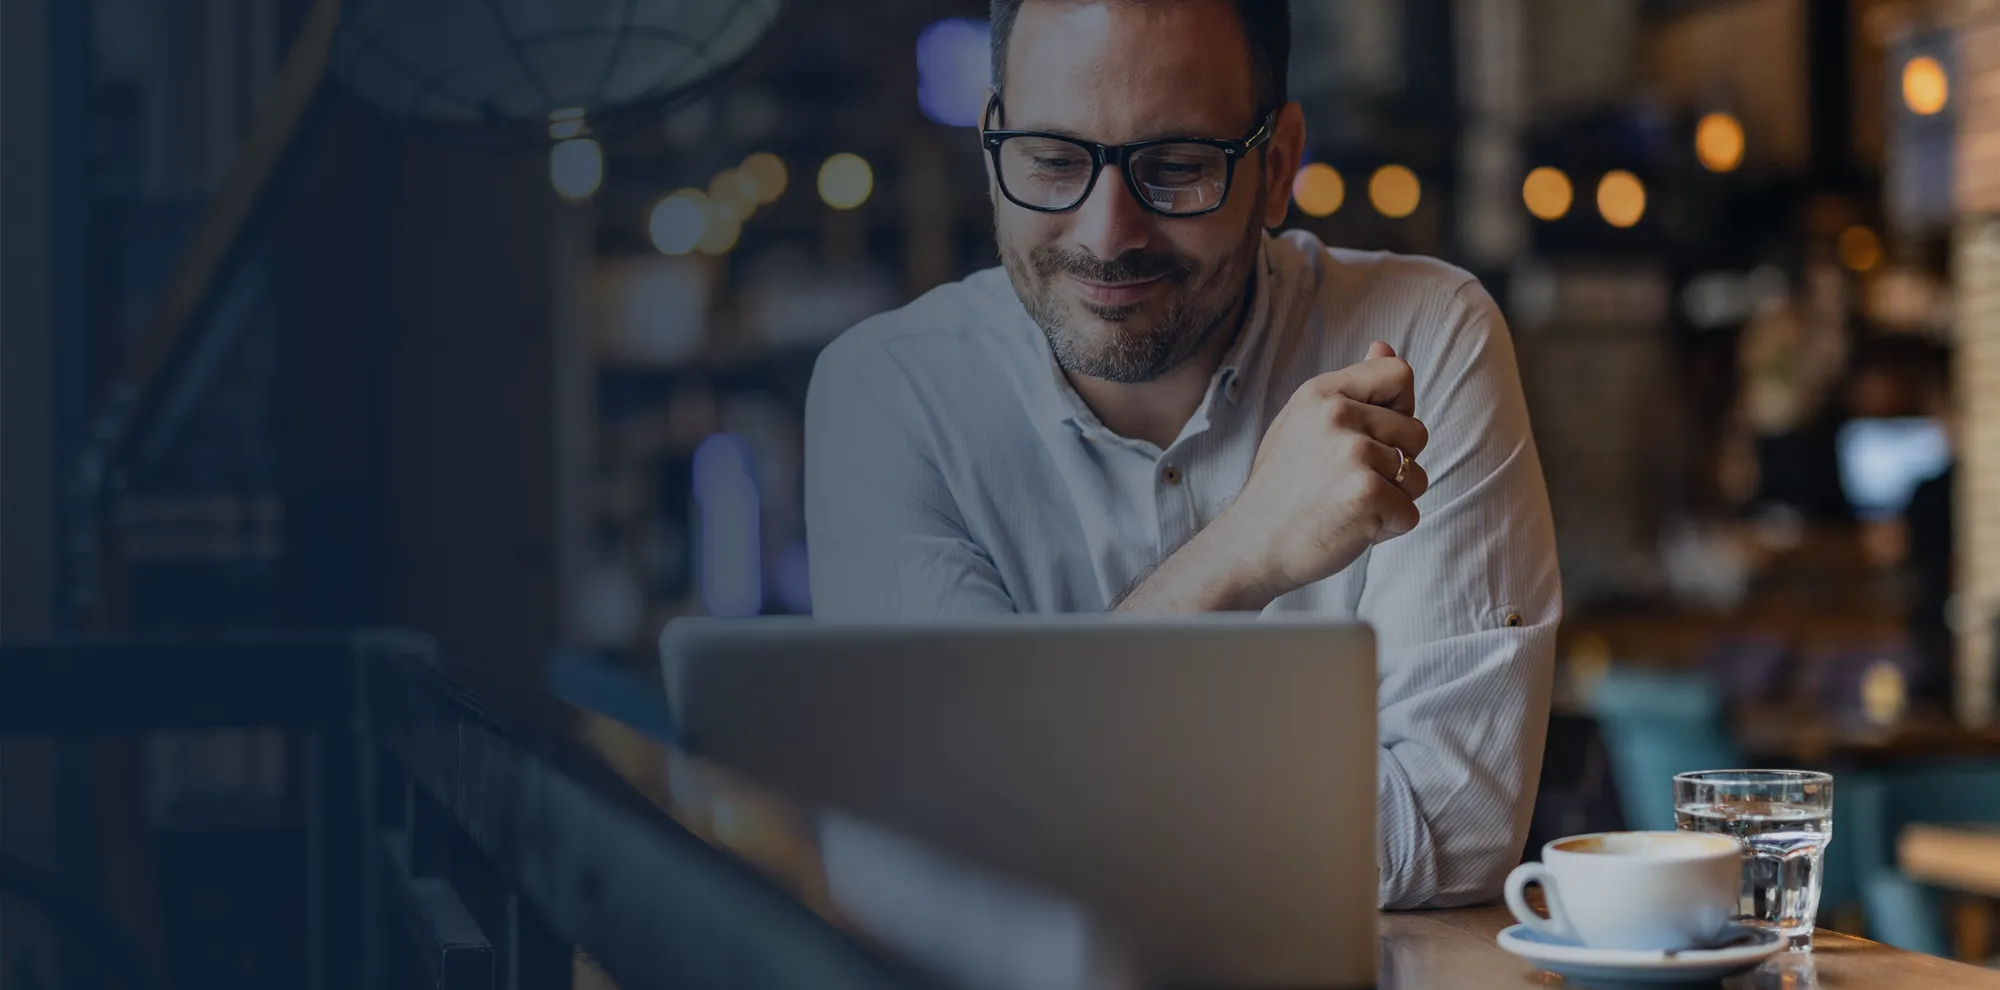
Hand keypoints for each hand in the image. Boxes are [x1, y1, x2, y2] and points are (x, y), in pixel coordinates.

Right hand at [1210, 340, 1430, 601]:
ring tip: (1348, 505)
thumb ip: (1349, 389)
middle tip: (1347, 482)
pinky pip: (1410, 512)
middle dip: (1396, 464)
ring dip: (1393, 499)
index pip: (1398, 373)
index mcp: (1322, 392)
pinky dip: (1388, 528)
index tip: (1375, 434)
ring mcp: (1353, 454)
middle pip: (1416, 432)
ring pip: (1417, 476)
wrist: (1251, 545)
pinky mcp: (1367, 493)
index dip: (1400, 406)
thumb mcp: (1304, 422)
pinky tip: (1351, 527)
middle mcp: (1337, 415)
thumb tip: (1385, 346)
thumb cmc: (1281, 487)